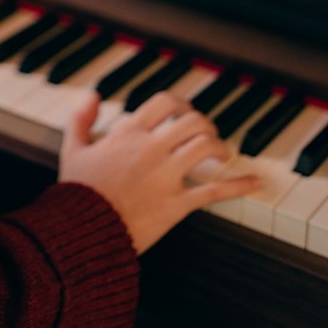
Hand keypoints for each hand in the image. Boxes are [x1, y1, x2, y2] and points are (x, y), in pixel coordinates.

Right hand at [57, 88, 261, 254]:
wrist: (85, 231)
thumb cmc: (79, 192)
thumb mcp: (72, 149)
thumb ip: (80, 119)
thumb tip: (93, 96)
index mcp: (129, 133)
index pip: (165, 102)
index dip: (181, 103)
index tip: (184, 112)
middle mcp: (152, 149)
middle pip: (192, 121)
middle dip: (205, 124)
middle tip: (206, 134)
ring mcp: (167, 175)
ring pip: (206, 147)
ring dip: (220, 147)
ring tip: (222, 154)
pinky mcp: (178, 204)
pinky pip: (215, 191)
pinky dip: (240, 185)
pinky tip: (256, 182)